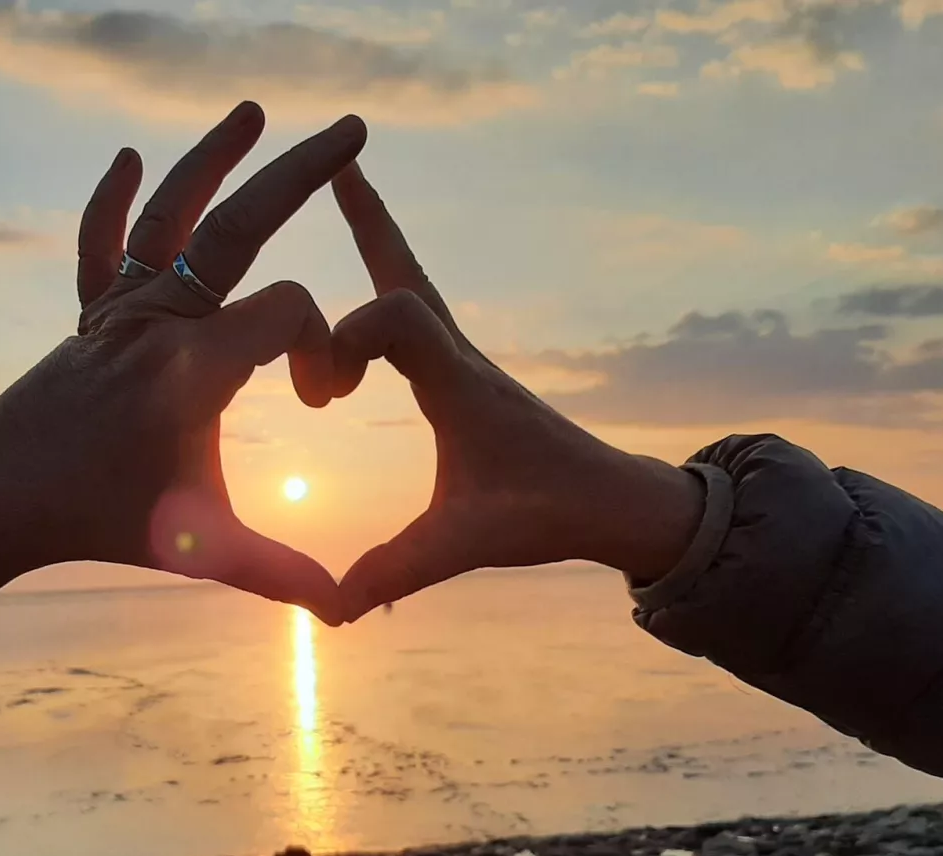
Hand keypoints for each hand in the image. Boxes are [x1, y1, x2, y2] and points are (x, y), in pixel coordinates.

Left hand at [0, 103, 365, 624]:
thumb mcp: (199, 544)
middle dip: (301, 173)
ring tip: (250, 113)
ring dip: (212, 160)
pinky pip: (102, 246)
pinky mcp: (91, 317)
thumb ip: (276, 572)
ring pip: (171, 214)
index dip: (322, 347)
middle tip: (352, 129)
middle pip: (241, 225)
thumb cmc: (99, 520)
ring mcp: (120, 310)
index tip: (317, 399)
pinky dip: (112, 202)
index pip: (291, 312)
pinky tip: (125, 159)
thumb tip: (344, 609)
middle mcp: (157, 318)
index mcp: (193, 366)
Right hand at [328, 165, 705, 622]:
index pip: (393, 314)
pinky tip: (377, 298)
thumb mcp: (464, 544)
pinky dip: (390, 290)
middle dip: (368, 218)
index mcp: (456, 381)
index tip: (326, 397)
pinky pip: (419, 317)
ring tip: (353, 192)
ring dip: (380, 241)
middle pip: (407, 269)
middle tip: (341, 159)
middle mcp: (459, 358)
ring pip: (415, 285)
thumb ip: (396, 570)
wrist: (615, 503)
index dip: (344, 338)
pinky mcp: (466, 379)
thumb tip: (330, 610)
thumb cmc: (547, 514)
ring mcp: (463, 363)